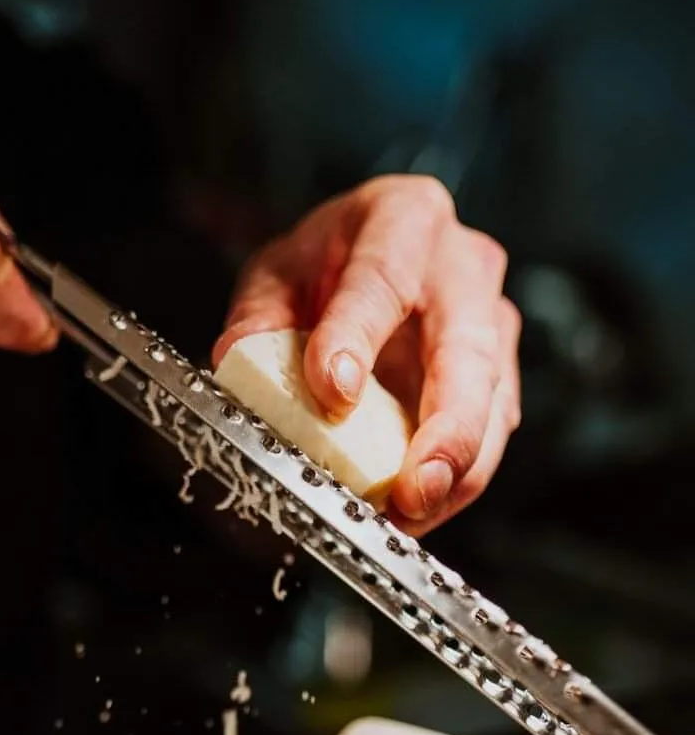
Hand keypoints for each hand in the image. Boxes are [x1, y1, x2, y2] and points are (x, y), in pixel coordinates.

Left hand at [213, 176, 520, 532]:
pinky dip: (454, 483)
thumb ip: (257, 320)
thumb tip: (237, 363)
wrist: (368, 258)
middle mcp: (463, 267)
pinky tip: (415, 512)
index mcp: (404, 220)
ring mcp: (491, 323)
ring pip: (491, 404)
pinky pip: (487, 437)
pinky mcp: (497, 377)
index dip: (357, 339)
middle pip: (467, 351)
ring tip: (410, 514)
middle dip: (446, 427)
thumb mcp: (277, 276)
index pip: (382, 280)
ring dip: (456, 470)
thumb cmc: (327, 264)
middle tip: (413, 486)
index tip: (333, 393)